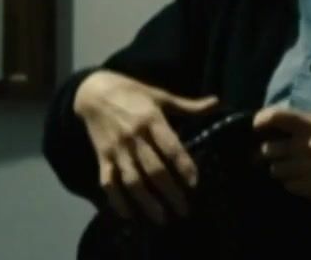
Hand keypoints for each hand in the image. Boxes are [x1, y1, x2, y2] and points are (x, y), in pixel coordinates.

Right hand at [74, 70, 219, 223]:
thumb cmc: (132, 93)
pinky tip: (128, 215)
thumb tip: (217, 102)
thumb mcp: (160, 95)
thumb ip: (188, 105)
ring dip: (146, 202)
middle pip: (153, 169)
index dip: (184, 166)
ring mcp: (117, 148)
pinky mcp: (102, 156)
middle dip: (170, 192)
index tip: (195, 184)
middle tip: (184, 210)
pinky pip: (107, 181)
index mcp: (151, 119)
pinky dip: (116, 199)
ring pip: (132, 180)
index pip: (170, 147)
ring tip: (161, 219)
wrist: (93, 91)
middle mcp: (134, 136)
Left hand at [252, 106, 310, 202]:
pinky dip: (291, 183)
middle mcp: (310, 145)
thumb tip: (267, 126)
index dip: (260, 120)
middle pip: (268, 149)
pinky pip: (288, 185)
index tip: (256, 127)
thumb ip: (299, 124)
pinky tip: (303, 179)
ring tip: (291, 167)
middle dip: (269, 151)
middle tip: (273, 153)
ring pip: (275, 170)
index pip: (275, 117)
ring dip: (280, 168)